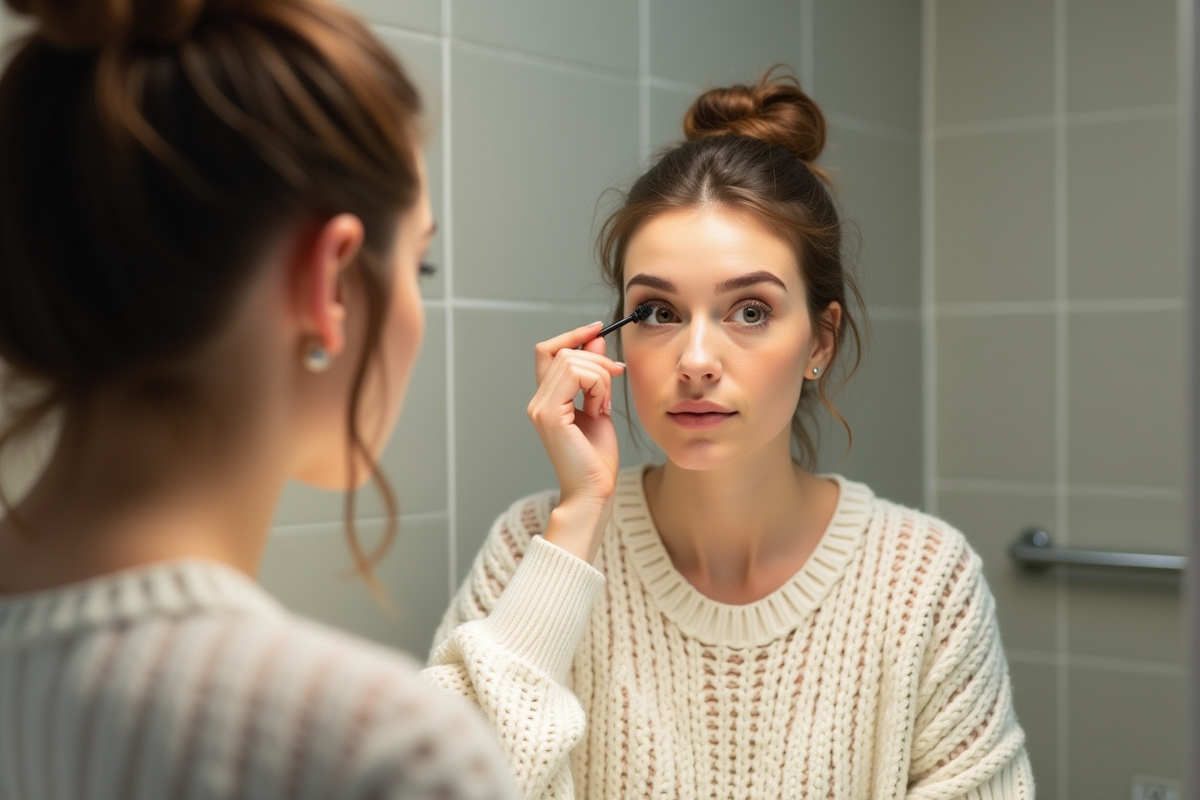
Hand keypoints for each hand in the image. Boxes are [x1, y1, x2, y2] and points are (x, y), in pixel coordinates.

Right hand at [527, 322, 625, 560]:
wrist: (594, 492)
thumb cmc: (597, 459)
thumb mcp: (599, 405)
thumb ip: (595, 374)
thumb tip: (595, 338)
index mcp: (547, 399)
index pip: (549, 350)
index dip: (573, 335)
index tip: (599, 330)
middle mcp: (538, 401)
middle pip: (564, 351)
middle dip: (597, 359)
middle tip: (615, 378)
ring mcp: (540, 408)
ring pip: (571, 360)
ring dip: (599, 376)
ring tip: (604, 403)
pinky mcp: (549, 415)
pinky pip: (575, 375)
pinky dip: (596, 385)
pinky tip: (600, 409)